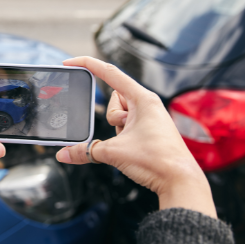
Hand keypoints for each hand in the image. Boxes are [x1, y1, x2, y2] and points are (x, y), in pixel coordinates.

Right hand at [55, 57, 215, 218]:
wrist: (180, 180)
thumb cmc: (158, 160)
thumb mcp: (113, 152)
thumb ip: (85, 151)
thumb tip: (64, 154)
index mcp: (142, 98)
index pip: (110, 73)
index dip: (87, 64)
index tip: (70, 63)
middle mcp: (147, 104)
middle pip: (113, 99)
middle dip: (111, 117)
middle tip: (123, 132)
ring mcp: (149, 117)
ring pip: (119, 115)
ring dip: (118, 129)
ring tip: (132, 143)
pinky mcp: (149, 130)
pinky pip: (127, 126)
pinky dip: (123, 136)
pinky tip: (133, 149)